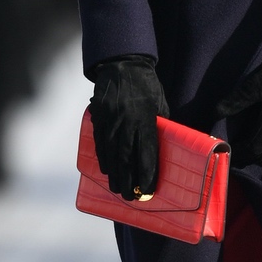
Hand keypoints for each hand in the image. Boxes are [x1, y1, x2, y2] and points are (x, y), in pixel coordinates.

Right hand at [89, 55, 168, 199]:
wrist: (122, 64)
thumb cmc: (147, 86)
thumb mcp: (160, 105)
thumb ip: (160, 126)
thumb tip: (162, 149)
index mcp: (145, 119)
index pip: (147, 153)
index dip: (147, 174)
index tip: (148, 189)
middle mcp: (126, 122)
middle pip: (126, 158)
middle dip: (128, 181)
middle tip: (130, 197)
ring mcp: (110, 120)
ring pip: (111, 154)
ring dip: (114, 174)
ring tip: (117, 189)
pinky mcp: (98, 117)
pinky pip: (100, 143)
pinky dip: (103, 159)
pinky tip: (106, 170)